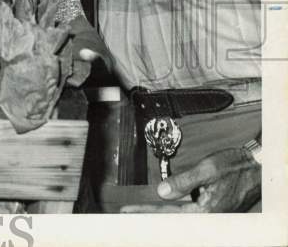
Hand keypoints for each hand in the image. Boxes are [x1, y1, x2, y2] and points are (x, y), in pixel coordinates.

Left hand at [121, 147, 260, 212]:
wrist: (257, 168)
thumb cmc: (235, 166)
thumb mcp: (207, 169)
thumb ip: (183, 182)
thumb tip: (162, 192)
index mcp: (206, 210)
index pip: (168, 213)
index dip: (146, 211)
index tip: (127, 211)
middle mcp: (208, 216)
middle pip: (172, 219)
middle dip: (150, 215)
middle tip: (129, 213)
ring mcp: (212, 214)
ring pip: (180, 215)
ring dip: (162, 212)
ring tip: (142, 210)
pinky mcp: (213, 209)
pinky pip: (189, 210)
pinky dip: (175, 208)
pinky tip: (166, 203)